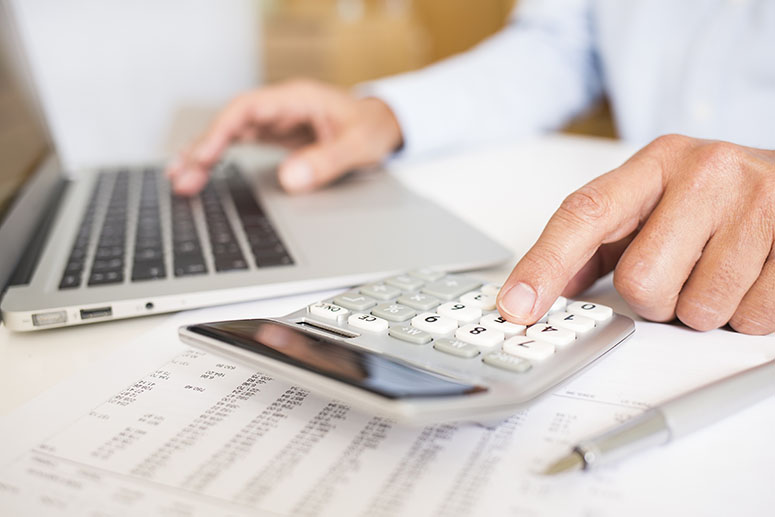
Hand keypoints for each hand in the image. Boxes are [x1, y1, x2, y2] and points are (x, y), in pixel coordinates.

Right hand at [166, 79, 402, 194]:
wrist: (382, 125)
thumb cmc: (372, 128)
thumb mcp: (359, 146)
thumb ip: (327, 161)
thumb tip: (290, 177)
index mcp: (297, 99)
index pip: (247, 108)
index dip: (221, 131)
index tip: (205, 156)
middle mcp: (279, 107)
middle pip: (230, 122)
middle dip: (202, 148)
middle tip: (180, 178)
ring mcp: (274, 120)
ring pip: (229, 133)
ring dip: (203, 155)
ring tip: (179, 181)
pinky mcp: (274, 135)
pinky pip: (238, 143)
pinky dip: (218, 158)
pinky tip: (199, 172)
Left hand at [496, 135, 774, 334]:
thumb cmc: (718, 198)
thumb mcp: (655, 203)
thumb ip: (598, 242)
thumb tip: (537, 288)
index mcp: (656, 163)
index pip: (585, 214)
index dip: (545, 264)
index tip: (517, 305)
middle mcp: (706, 172)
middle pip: (641, 280)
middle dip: (655, 299)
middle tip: (680, 274)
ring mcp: (758, 202)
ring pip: (698, 309)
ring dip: (703, 310)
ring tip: (721, 271)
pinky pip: (751, 317)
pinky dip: (746, 314)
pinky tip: (752, 277)